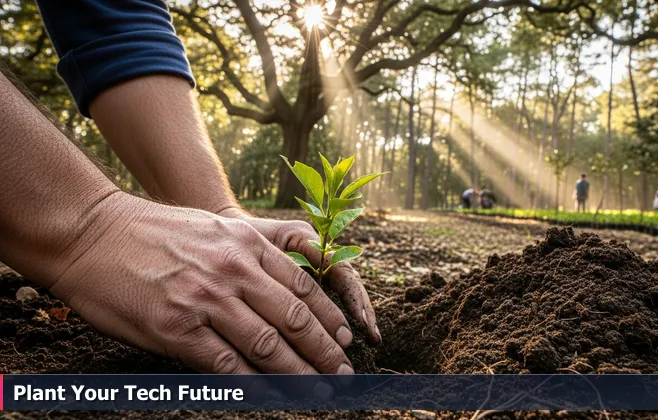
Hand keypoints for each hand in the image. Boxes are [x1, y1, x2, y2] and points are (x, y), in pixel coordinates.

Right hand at [50, 193, 355, 383]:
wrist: (92, 232)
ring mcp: (205, 300)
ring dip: (299, 375)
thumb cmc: (154, 231)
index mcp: (246, 244)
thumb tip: (285, 287)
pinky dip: (251, 387)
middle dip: (325, 352)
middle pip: (294, 319)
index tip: (346, 341)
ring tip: (318, 392)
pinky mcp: (175, 328)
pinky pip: (224, 365)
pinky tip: (269, 399)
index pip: (303, 287)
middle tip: (343, 375)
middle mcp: (233, 271)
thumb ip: (251, 253)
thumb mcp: (214, 228)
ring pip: (267, 345)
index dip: (330, 318)